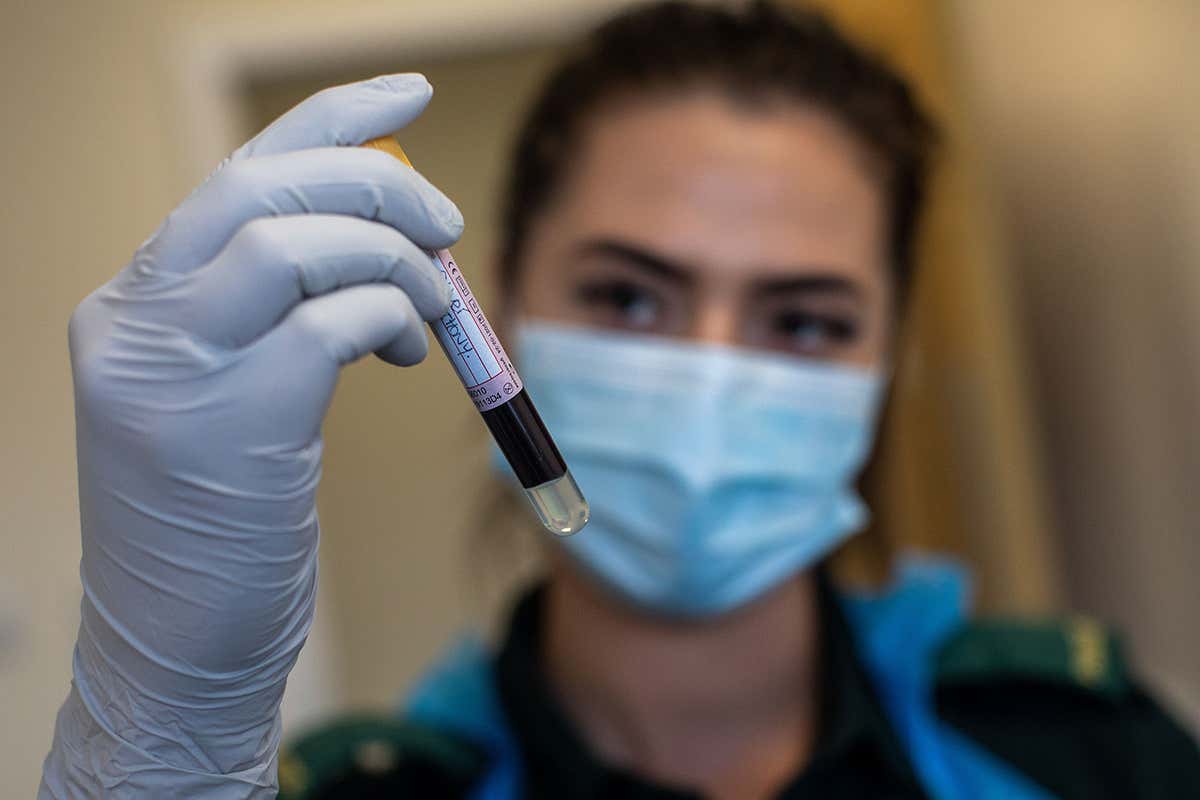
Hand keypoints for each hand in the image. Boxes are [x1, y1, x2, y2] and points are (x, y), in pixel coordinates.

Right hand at [41, 74, 458, 796]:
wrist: (177, 646)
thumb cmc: (221, 520)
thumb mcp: (227, 392)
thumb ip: (276, 311)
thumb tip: (386, 240)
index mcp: (133, 304)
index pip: (236, 173)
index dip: (331, 120)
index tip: (408, 95)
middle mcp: (133, 321)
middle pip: (262, 186)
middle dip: (378, 186)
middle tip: (444, 225)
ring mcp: (171, 370)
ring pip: (292, 240)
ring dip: (390, 261)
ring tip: (425, 311)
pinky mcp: (227, 423)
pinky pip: (330, 321)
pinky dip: (390, 318)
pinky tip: (402, 354)